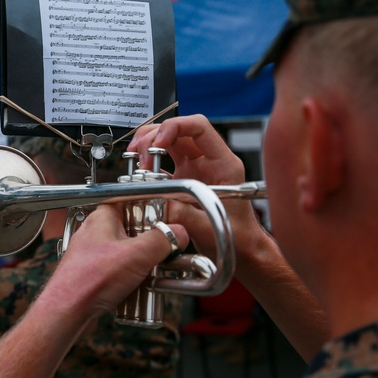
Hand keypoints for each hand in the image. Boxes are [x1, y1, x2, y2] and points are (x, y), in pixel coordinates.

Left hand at [42, 204, 187, 318]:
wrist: (67, 312)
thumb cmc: (90, 280)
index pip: (134, 200)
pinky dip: (132, 274)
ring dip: (143, 259)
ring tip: (155, 269)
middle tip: (166, 249)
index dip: (154, 209)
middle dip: (152, 239)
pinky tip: (140, 284)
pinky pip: (119, 267)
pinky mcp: (94, 271)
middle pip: (134, 227)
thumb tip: (179, 233)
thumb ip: (162, 240)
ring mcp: (94, 252)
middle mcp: (97, 231)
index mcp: (103, 216)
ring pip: (127, 249)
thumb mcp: (137, 255)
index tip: (170, 220)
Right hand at [128, 115, 267, 263]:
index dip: (175, 127)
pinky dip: (148, 163)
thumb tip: (157, 201)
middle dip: (154, 137)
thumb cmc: (237, 236)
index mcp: (223, 164)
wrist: (242, 250)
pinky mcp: (183, 179)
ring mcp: (195, 168)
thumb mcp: (209, 228)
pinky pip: (163, 161)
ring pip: (169, 142)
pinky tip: (139, 171)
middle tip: (140, 156)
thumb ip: (184, 214)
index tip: (156, 143)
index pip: (199, 127)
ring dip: (148, 146)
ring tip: (135, 159)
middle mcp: (208, 161)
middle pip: (178, 131)